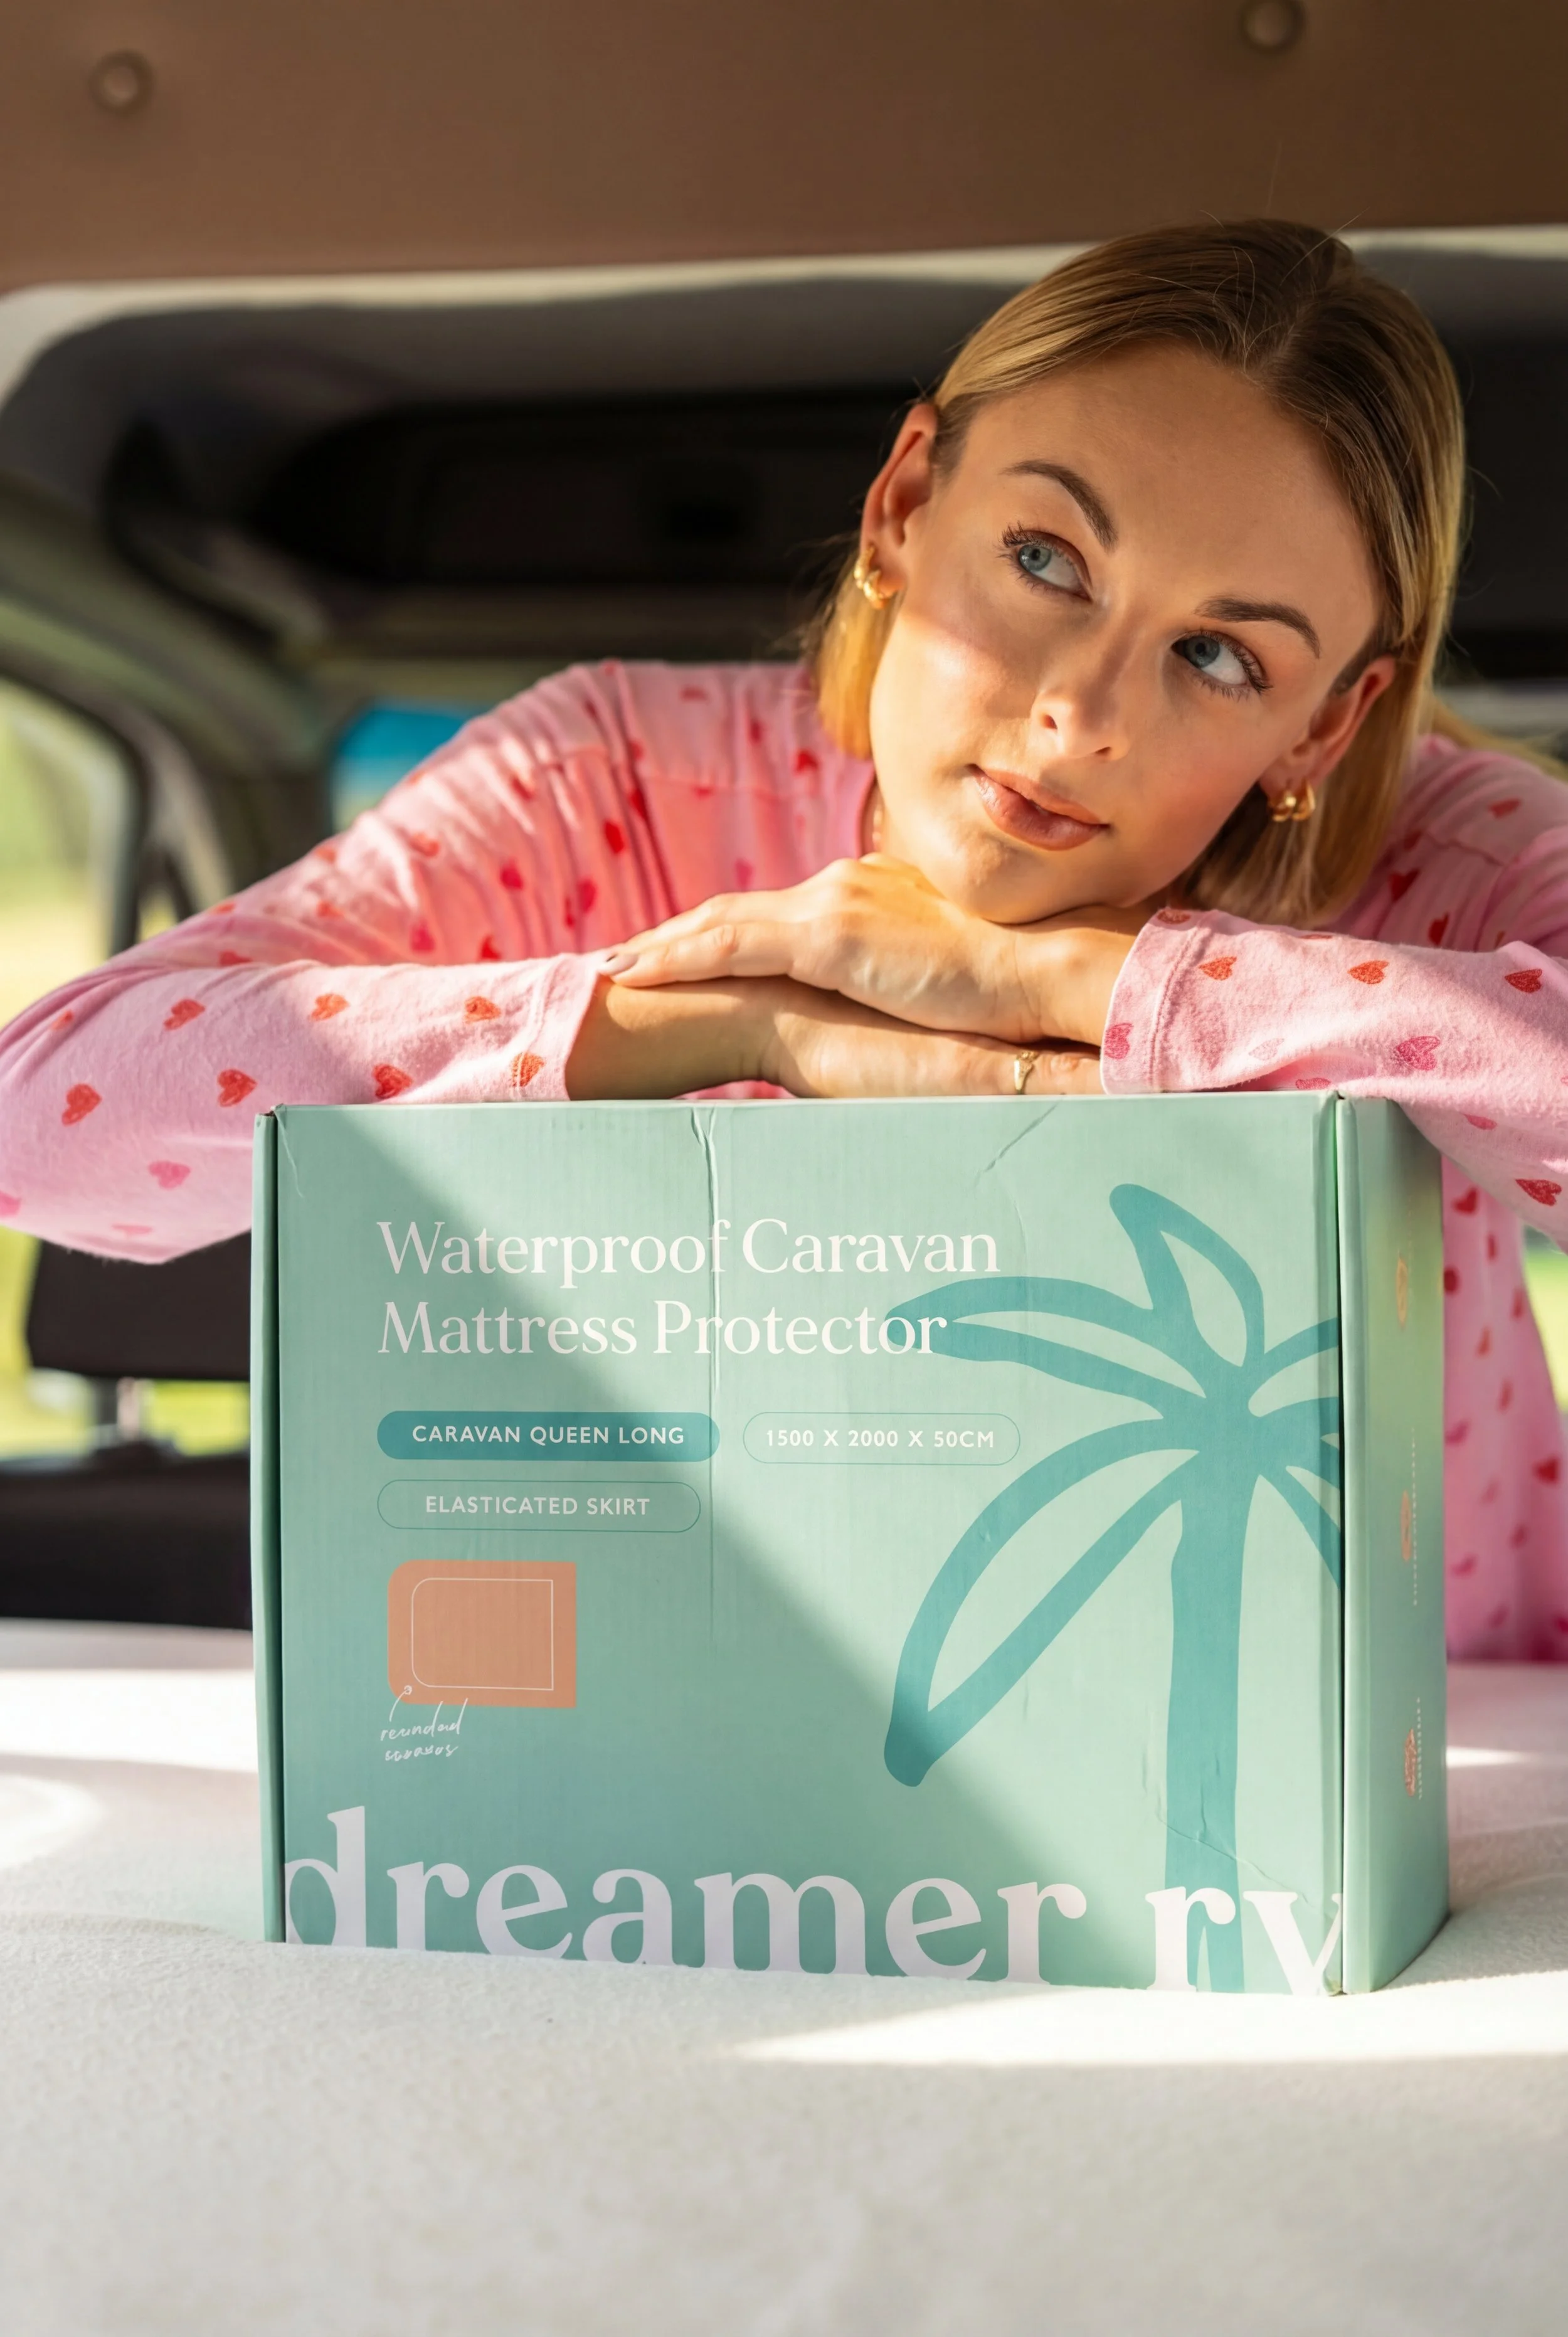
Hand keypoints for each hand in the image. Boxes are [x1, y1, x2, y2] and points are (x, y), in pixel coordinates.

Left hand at [603, 857, 1145, 1046]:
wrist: (1050, 969)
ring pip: (720, 923)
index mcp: (873, 897)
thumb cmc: (1020, 988)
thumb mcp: (953, 982)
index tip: (685, 954)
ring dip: (660, 946)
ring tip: (610, 970)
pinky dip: (676, 958)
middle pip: (738, 912)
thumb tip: (911, 1020)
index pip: (782, 916)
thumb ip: (917, 987)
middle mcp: (844, 887)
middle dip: (678, 935)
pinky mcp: (829, 936)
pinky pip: (728, 944)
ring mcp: (834, 906)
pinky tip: (634, 976)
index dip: (728, 934)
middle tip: (623, 958)